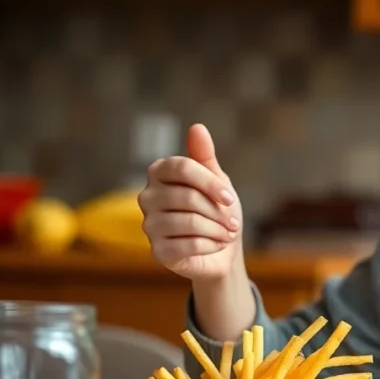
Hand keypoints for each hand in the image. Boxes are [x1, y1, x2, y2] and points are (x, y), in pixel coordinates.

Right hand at [138, 124, 242, 280]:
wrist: (222, 250)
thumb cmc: (217, 209)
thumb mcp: (216, 179)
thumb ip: (204, 155)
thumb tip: (197, 127)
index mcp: (159, 172)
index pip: (182, 167)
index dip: (211, 183)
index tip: (229, 198)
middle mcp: (147, 196)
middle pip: (188, 196)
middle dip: (218, 211)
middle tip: (232, 222)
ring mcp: (149, 225)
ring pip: (189, 222)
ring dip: (218, 229)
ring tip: (227, 233)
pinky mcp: (157, 252)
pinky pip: (189, 245)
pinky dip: (212, 245)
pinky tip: (217, 245)